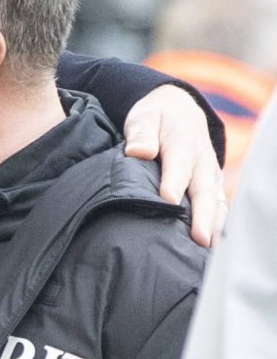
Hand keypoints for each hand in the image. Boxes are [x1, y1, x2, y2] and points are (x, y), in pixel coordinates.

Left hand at [123, 84, 224, 247]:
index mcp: (183, 142)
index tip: (168, 200)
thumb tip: (139, 151)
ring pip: (215, 201)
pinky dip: (217, 224)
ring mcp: (210, 174)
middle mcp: (202, 161)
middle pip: (203, 189)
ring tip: (206, 247)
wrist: (180, 111)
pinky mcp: (212, 185)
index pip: (179, 164)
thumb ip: (141, 134)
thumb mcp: (144, 118)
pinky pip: (219, 205)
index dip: (174, 182)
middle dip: (202, 214)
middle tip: (198, 237)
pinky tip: (209, 244)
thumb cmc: (156, 119)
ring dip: (213, 224)